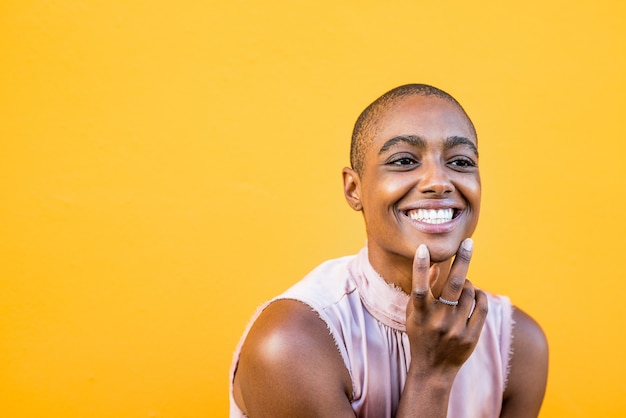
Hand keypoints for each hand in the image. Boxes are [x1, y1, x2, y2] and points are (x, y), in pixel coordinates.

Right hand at [405, 238, 488, 374]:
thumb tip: (434, 266)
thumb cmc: (420, 335)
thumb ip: (422, 291)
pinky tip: (475, 293)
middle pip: (454, 285)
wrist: (433, 369)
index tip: (423, 248)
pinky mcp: (471, 336)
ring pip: (470, 293)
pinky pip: (481, 306)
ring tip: (462, 283)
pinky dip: (479, 295)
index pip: (419, 288)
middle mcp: (438, 321)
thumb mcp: (413, 315)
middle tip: (468, 242)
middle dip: (462, 260)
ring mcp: (456, 329)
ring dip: (468, 282)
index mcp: (420, 315)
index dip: (420, 268)